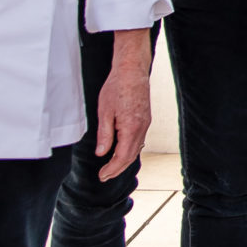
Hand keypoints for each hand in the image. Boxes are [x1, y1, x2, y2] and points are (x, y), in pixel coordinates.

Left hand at [94, 32, 152, 180]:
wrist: (132, 70)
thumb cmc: (117, 87)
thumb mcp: (104, 111)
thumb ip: (104, 135)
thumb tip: (102, 153)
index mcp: (131, 128)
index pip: (121, 156)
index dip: (111, 169)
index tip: (101, 176)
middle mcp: (142, 128)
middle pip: (131, 156)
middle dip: (117, 169)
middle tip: (104, 176)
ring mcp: (145, 124)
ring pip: (136, 149)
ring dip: (124, 161)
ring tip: (111, 168)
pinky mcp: (145, 119)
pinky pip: (139, 140)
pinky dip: (130, 151)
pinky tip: (122, 152)